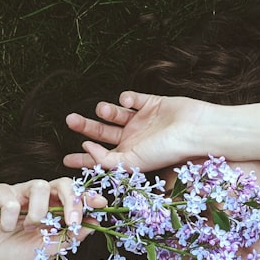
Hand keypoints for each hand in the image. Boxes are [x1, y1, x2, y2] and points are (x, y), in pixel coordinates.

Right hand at [0, 178, 106, 259]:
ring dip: (38, 211)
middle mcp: (39, 198)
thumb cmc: (16, 253)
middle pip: (62, 183)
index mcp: (54, 209)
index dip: (88, 197)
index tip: (101, 204)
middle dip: (72, 200)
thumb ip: (70, 237)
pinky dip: (9, 216)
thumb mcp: (48, 250)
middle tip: (71, 221)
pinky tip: (4, 227)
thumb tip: (95, 224)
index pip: (75, 196)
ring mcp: (20, 193)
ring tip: (27, 227)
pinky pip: (10, 195)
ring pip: (39, 186)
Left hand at [63, 91, 211, 171]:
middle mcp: (134, 139)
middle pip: (103, 133)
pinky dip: (126, 97)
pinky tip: (127, 101)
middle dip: (86, 128)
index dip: (83, 160)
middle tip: (70, 120)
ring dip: (105, 111)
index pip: (101, 158)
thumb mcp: (133, 162)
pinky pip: (133, 98)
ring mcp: (143, 121)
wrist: (195, 129)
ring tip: (103, 110)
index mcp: (130, 156)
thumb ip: (106, 159)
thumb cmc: (167, 150)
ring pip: (115, 115)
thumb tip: (86, 148)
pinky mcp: (152, 103)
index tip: (64, 159)